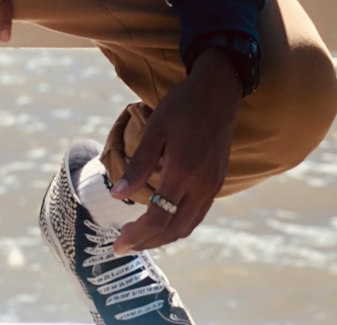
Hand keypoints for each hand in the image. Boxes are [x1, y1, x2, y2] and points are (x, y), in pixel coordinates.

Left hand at [110, 50, 241, 252]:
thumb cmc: (183, 105)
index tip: (117, 243)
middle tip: (124, 246)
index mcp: (183, 172)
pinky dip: (178, 224)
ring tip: (141, 238)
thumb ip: (138, 165)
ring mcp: (213, 186)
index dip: (137, 235)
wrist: (219, 91)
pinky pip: (197, 214)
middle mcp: (202, 186)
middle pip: (174, 229)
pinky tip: (164, 219)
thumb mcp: (155, 129)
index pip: (158, 218)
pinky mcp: (217, 181)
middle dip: (148, 242)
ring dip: (163, 237)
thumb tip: (118, 195)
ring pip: (188, 225)